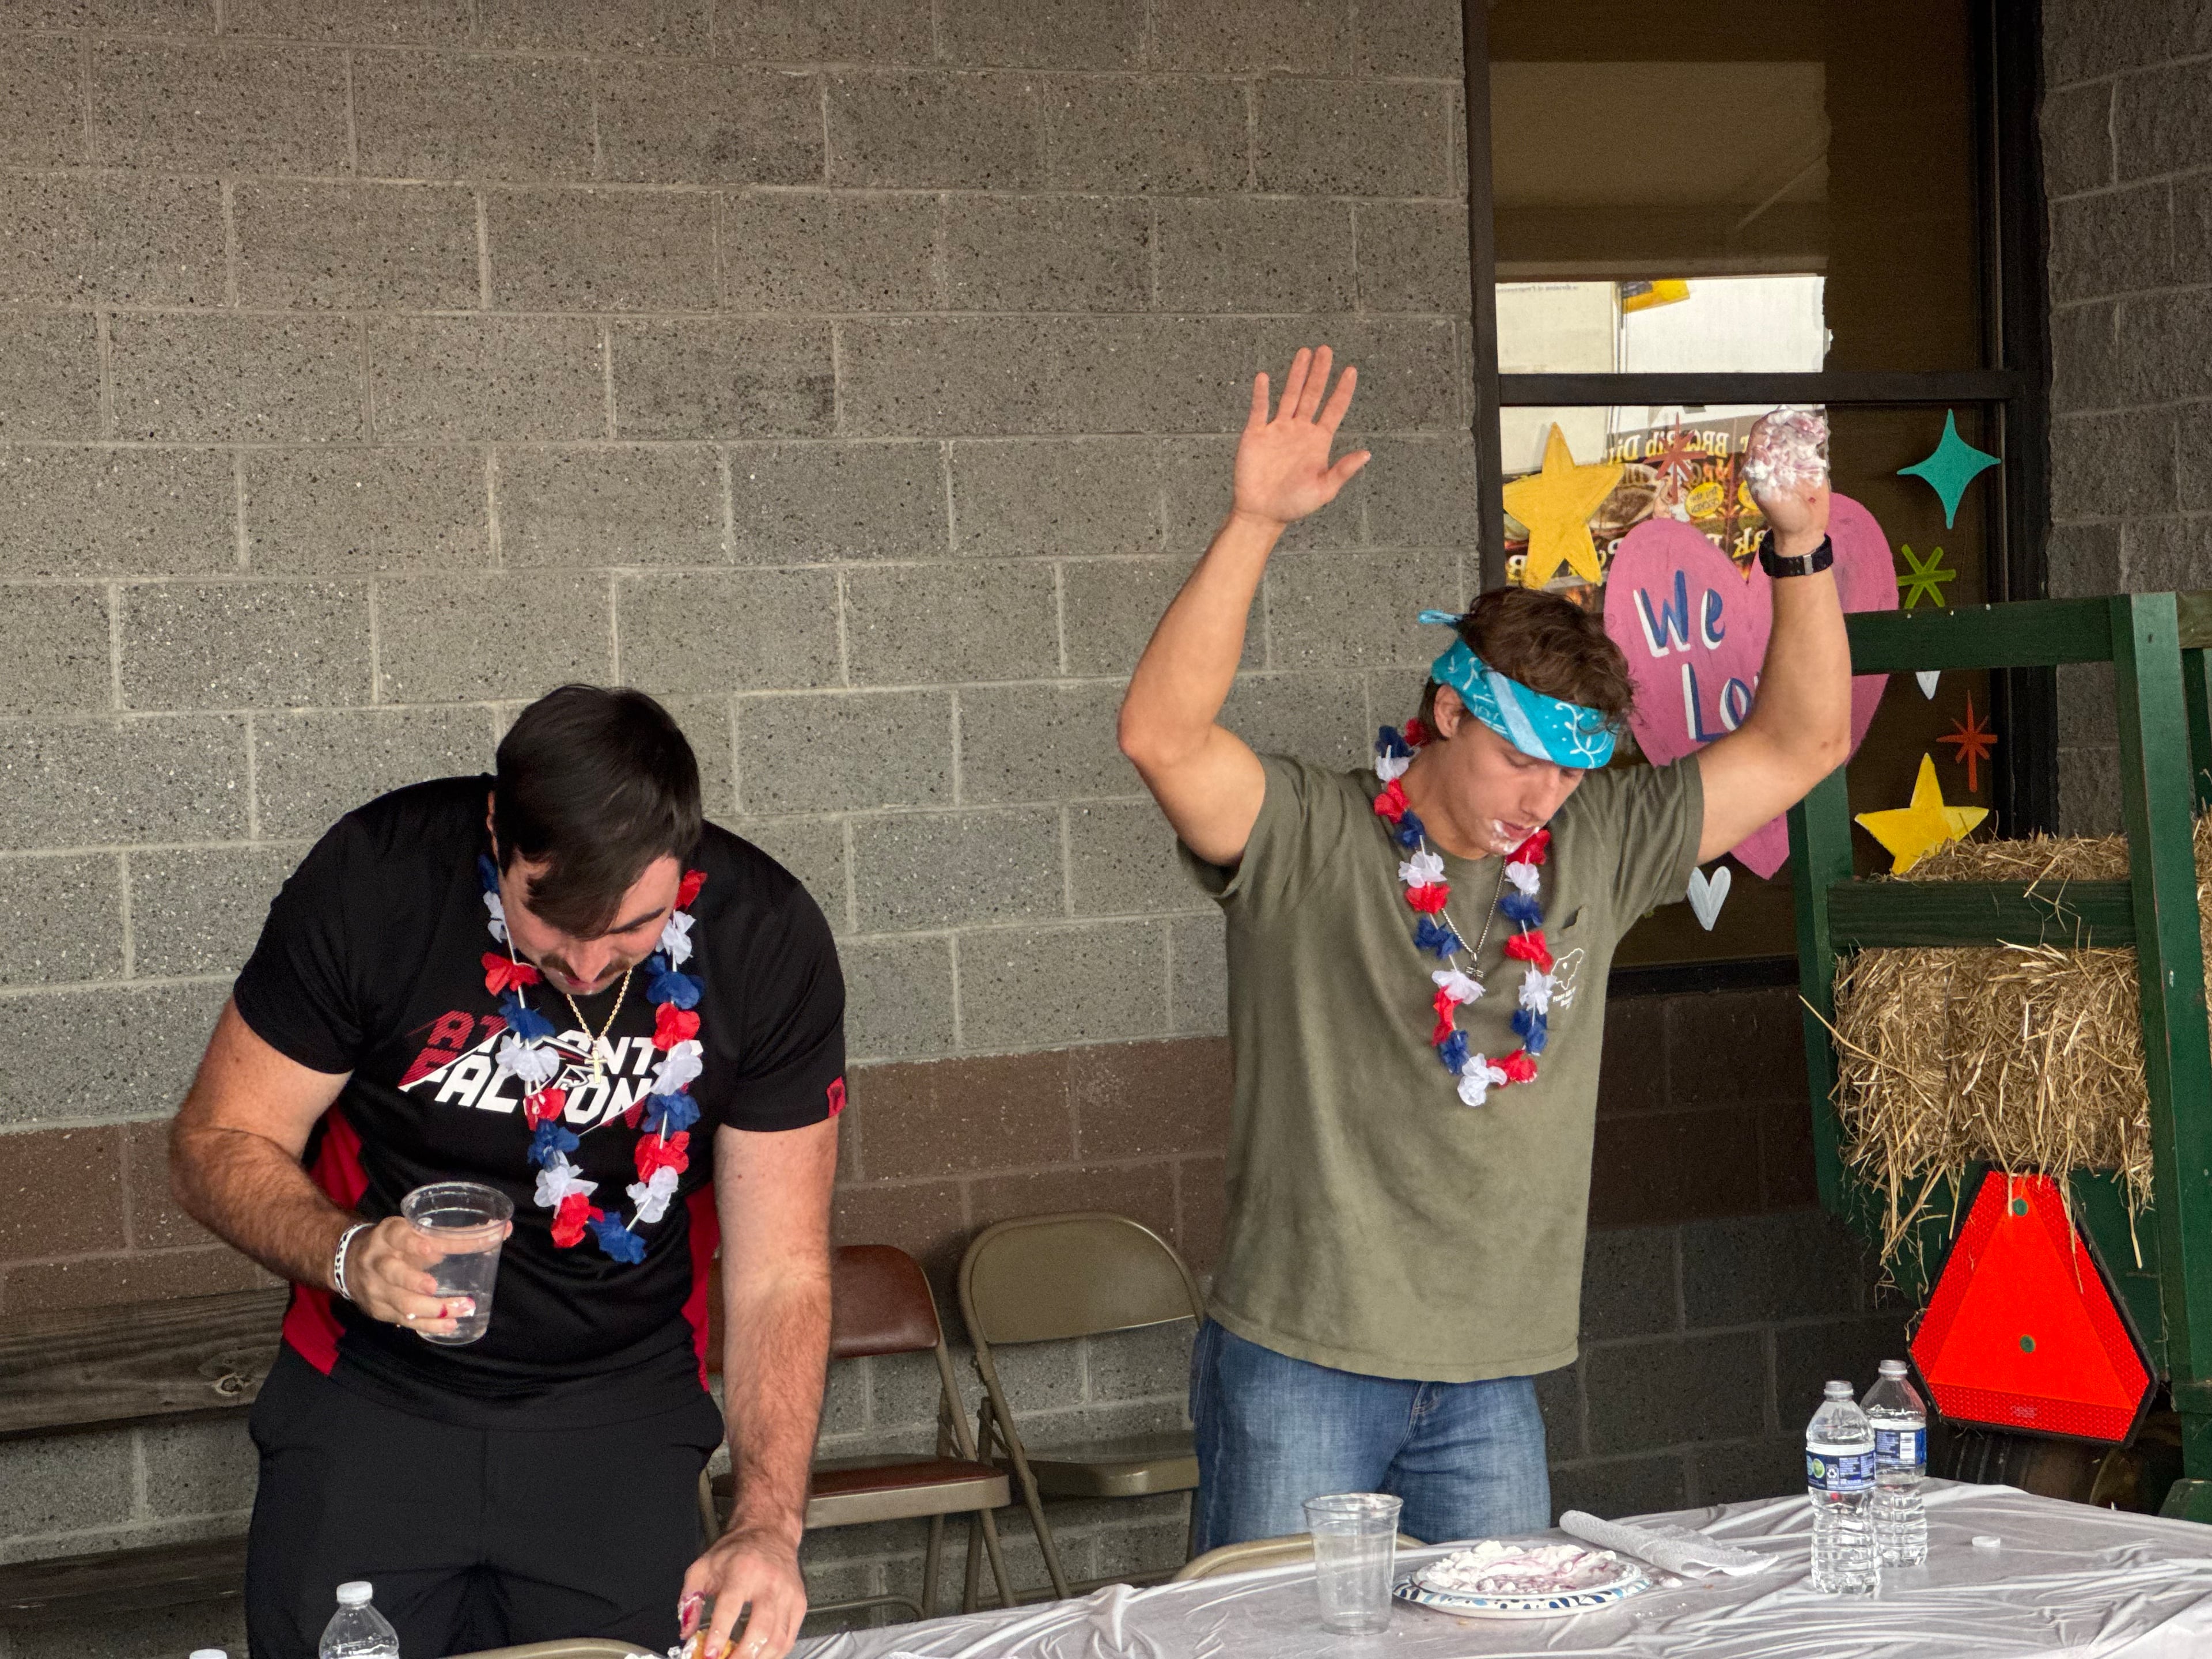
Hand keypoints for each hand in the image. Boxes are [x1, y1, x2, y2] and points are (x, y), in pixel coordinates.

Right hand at [344, 1215, 504, 1337]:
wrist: (348, 1262)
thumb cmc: (398, 1245)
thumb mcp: (417, 1233)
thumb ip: (456, 1235)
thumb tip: (503, 1229)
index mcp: (390, 1235)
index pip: (400, 1236)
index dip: (413, 1244)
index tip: (431, 1249)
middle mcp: (378, 1260)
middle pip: (392, 1273)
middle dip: (414, 1281)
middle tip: (436, 1287)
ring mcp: (376, 1288)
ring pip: (400, 1301)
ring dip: (430, 1309)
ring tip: (457, 1311)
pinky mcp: (379, 1309)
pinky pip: (403, 1320)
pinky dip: (428, 1324)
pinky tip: (448, 1325)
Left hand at [681, 1524, 807, 1658]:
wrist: (770, 1532)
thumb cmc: (736, 1552)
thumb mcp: (703, 1567)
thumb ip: (690, 1599)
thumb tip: (686, 1632)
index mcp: (742, 1571)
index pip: (731, 1607)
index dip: (719, 1634)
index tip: (710, 1654)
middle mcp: (769, 1583)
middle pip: (761, 1628)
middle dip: (742, 1655)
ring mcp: (788, 1594)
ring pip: (778, 1638)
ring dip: (758, 1658)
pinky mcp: (799, 1603)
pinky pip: (789, 1637)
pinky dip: (775, 1654)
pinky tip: (760, 1657)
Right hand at [1230, 346, 1369, 529]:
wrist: (1261, 513)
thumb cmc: (1294, 505)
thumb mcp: (1324, 490)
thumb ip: (1343, 470)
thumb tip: (1367, 454)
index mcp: (1318, 441)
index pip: (1333, 409)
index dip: (1342, 390)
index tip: (1351, 370)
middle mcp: (1299, 430)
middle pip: (1312, 395)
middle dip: (1320, 373)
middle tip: (1326, 350)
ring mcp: (1277, 430)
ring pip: (1288, 395)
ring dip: (1296, 374)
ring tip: (1304, 353)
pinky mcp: (1255, 434)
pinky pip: (1259, 409)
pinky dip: (1261, 393)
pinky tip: (1264, 377)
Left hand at [1743, 409, 1830, 557]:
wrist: (1804, 529)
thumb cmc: (1783, 518)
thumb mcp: (1770, 498)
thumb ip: (1763, 476)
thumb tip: (1758, 451)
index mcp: (1758, 465)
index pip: (1760, 434)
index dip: (1771, 422)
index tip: (1786, 417)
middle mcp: (1773, 457)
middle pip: (1779, 428)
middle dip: (1791, 421)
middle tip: (1806, 424)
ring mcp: (1790, 457)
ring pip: (1794, 431)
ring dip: (1804, 425)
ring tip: (1815, 429)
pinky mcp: (1807, 460)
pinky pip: (1809, 441)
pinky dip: (1815, 433)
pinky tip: (1821, 433)